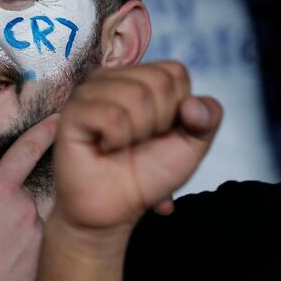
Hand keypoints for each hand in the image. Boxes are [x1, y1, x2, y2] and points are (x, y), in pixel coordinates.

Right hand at [0, 115, 57, 280]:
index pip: (26, 151)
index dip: (43, 132)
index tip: (57, 120)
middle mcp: (23, 210)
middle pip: (18, 196)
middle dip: (0, 206)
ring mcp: (36, 239)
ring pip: (26, 223)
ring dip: (10, 231)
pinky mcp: (42, 265)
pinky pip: (32, 248)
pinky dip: (17, 253)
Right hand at [52, 62, 222, 232]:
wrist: (116, 208)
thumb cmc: (146, 174)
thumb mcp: (190, 146)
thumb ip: (207, 118)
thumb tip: (193, 104)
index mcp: (138, 78)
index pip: (175, 72)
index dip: (177, 108)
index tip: (160, 132)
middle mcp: (111, 78)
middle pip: (158, 81)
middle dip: (159, 122)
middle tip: (138, 142)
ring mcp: (89, 92)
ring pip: (136, 95)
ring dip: (138, 133)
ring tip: (121, 145)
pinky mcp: (72, 112)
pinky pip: (112, 116)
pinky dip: (117, 140)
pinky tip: (105, 147)